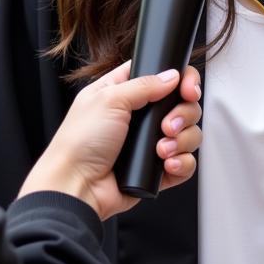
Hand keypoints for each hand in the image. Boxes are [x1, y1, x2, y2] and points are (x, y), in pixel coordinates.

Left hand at [18, 62, 201, 220]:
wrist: (76, 187)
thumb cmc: (79, 142)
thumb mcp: (109, 99)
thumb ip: (144, 84)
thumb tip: (172, 76)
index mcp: (125, 92)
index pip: (162, 76)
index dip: (181, 79)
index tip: (187, 89)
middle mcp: (139, 116)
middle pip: (182, 105)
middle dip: (183, 115)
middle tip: (168, 125)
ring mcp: (148, 143)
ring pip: (187, 134)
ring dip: (182, 141)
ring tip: (161, 150)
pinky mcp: (155, 169)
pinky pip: (184, 162)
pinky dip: (182, 163)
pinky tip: (168, 165)